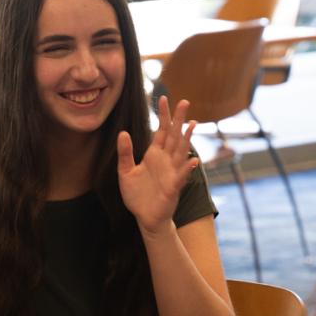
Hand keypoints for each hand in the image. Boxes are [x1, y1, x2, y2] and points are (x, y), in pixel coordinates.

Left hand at [117, 95, 198, 236]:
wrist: (145, 217)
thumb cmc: (137, 195)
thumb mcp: (125, 172)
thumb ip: (125, 154)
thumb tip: (123, 133)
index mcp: (154, 154)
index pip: (161, 130)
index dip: (163, 115)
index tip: (163, 98)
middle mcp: (165, 160)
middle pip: (174, 135)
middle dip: (178, 119)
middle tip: (184, 101)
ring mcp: (172, 172)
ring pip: (181, 151)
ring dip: (187, 138)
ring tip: (192, 123)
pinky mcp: (173, 187)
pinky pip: (182, 175)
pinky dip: (187, 168)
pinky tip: (193, 160)